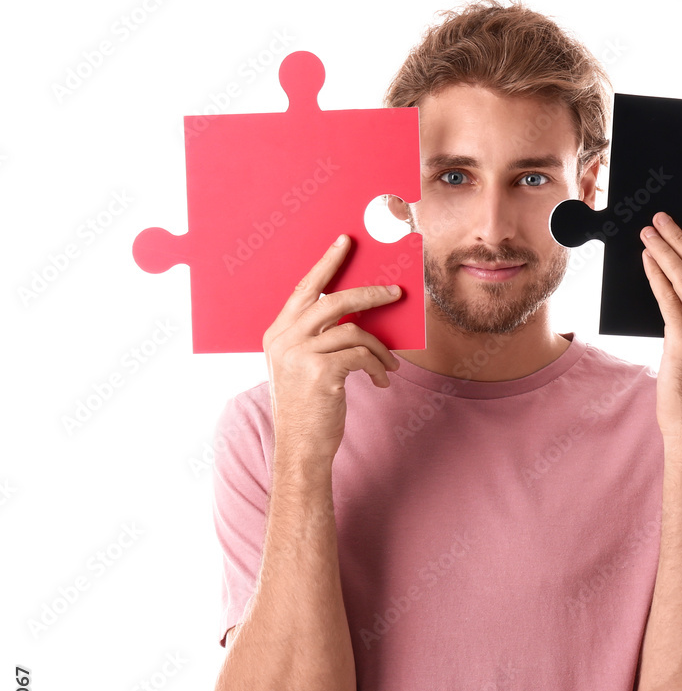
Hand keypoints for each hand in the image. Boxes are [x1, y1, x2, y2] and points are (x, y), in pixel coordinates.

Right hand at [262, 234, 402, 459]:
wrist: (301, 448)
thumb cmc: (309, 408)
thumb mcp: (305, 367)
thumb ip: (320, 339)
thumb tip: (359, 315)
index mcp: (277, 334)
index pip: (305, 289)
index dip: (327, 264)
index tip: (346, 243)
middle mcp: (284, 339)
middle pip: (334, 300)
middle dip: (370, 293)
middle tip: (395, 292)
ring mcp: (299, 354)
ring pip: (355, 330)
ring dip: (380, 346)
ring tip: (391, 363)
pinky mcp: (319, 372)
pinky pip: (361, 354)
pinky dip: (378, 366)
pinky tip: (382, 380)